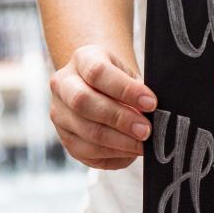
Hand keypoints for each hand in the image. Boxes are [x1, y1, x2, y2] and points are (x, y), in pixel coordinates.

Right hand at [48, 44, 156, 169]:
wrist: (99, 87)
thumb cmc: (120, 80)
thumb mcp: (130, 76)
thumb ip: (138, 92)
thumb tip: (154, 116)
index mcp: (82, 59)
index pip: (98, 72)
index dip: (126, 89)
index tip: (151, 103)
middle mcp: (63, 84)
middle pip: (84, 101)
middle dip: (120, 119)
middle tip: (146, 130)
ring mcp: (59, 112)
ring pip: (86, 130)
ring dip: (120, 141)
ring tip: (142, 144)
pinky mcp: (65, 137)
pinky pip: (87, 151)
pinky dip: (113, 154)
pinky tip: (130, 151)